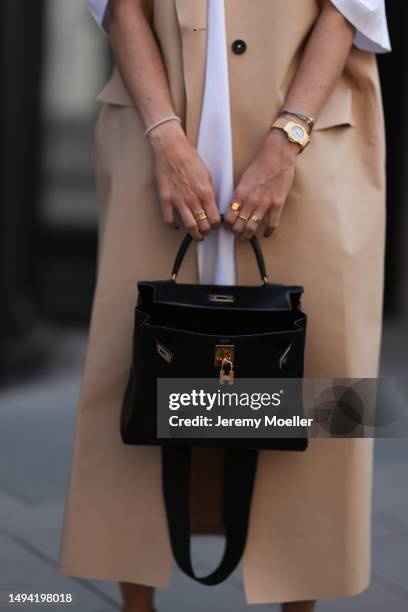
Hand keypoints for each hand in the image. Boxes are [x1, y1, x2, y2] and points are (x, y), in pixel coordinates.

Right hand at [149, 122, 220, 239]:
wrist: (171, 150)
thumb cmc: (190, 159)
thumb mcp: (207, 175)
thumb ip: (210, 192)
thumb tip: (212, 206)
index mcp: (206, 193)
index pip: (215, 218)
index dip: (216, 225)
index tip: (215, 225)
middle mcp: (193, 199)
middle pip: (203, 225)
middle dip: (206, 231)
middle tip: (206, 231)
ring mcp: (179, 200)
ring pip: (189, 226)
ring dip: (194, 234)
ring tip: (196, 235)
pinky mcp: (166, 199)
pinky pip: (169, 219)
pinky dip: (173, 225)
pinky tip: (177, 225)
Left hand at [223, 128, 299, 240]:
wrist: (278, 156)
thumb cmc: (260, 164)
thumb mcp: (243, 179)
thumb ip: (239, 194)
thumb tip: (234, 207)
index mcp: (240, 193)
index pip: (229, 216)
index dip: (227, 224)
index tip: (228, 226)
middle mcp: (251, 201)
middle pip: (239, 225)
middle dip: (236, 232)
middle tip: (236, 234)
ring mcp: (265, 204)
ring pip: (252, 228)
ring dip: (248, 235)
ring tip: (246, 237)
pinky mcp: (278, 205)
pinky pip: (272, 224)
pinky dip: (268, 232)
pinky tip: (265, 234)